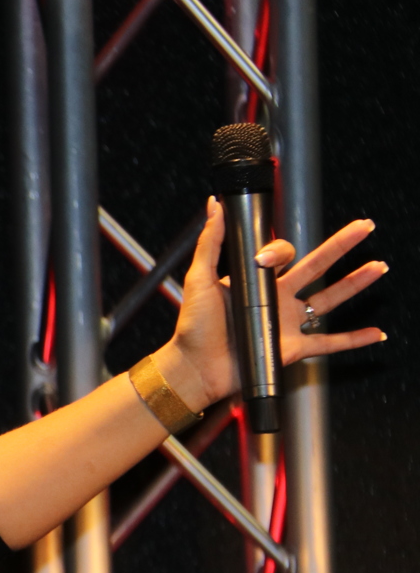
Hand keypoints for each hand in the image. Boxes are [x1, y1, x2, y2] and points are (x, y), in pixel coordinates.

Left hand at [157, 198, 386, 408]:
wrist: (195, 366)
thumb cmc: (193, 326)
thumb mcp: (199, 278)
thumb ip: (210, 242)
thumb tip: (215, 206)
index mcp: (257, 281)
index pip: (282, 255)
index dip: (280, 251)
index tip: (265, 259)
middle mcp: (276, 299)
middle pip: (317, 267)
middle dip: (341, 246)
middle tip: (364, 227)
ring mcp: (287, 323)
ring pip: (329, 299)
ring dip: (355, 283)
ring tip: (378, 267)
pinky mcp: (292, 349)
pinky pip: (329, 343)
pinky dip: (353, 339)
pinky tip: (375, 333)